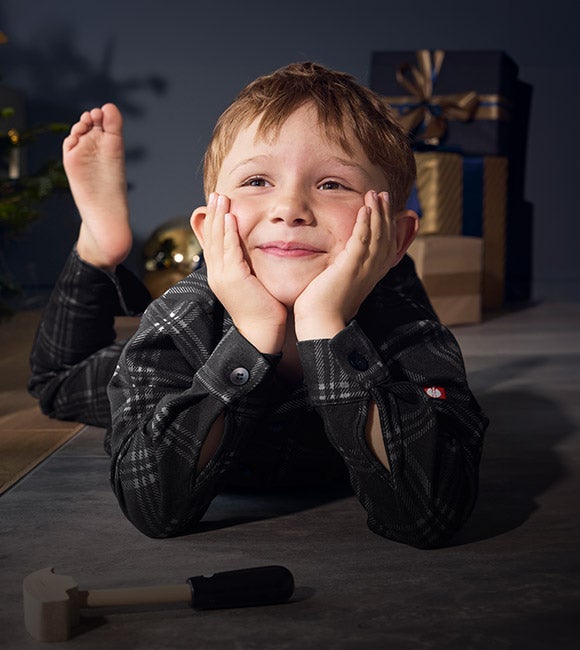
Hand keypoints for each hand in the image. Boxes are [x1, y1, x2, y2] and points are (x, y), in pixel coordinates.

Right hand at [201, 193, 287, 352]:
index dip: (214, 224)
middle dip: (214, 215)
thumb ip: (251, 268)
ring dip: (219, 217)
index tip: (217, 206)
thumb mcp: (254, 284)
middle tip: (216, 195)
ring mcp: (222, 276)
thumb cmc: (264, 311)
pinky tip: (231, 217)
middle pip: (212, 238)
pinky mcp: (232, 278)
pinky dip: (229, 232)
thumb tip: (255, 255)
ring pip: (217, 240)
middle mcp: (217, 274)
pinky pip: (229, 250)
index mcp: (221, 275)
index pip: (214, 244)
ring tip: (221, 198)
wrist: (262, 333)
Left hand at [294, 191, 400, 339]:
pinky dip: (365, 223)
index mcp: (371, 275)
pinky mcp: (351, 267)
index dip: (388, 226)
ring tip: (375, 194)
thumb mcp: (339, 286)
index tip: (384, 209)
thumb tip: (338, 269)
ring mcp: (363, 269)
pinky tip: (365, 209)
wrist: (321, 323)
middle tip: (383, 195)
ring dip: (377, 212)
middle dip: (385, 214)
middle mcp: (372, 271)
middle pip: (386, 237)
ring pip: (377, 235)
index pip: (386, 246)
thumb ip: (343, 274)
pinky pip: (362, 240)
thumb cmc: (324, 309)